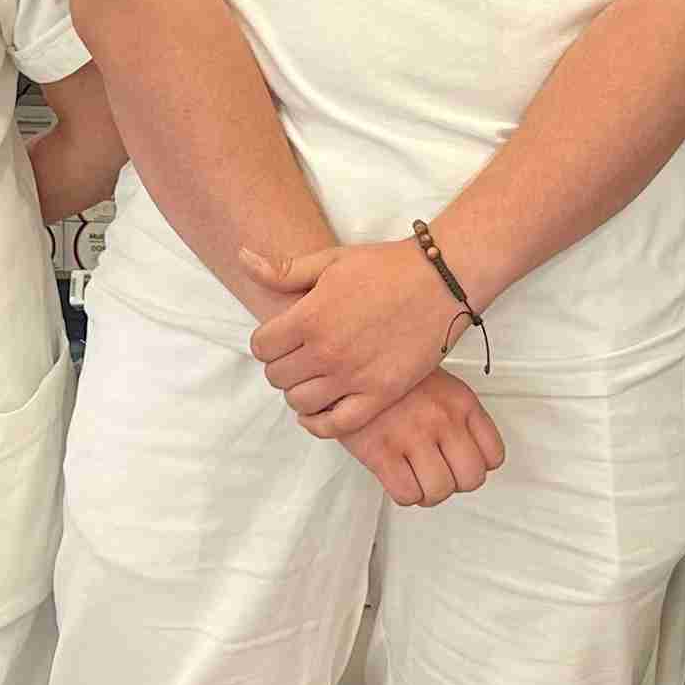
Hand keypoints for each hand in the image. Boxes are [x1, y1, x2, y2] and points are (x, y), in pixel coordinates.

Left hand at [240, 239, 465, 437]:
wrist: (441, 281)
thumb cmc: (386, 267)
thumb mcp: (330, 260)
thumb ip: (283, 270)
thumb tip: (243, 259)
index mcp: (309, 317)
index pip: (261, 347)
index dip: (266, 343)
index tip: (280, 340)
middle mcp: (326, 351)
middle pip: (277, 377)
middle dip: (282, 368)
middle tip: (297, 359)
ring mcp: (352, 376)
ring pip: (301, 403)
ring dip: (300, 393)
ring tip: (312, 380)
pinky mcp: (380, 394)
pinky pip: (336, 425)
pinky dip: (320, 424)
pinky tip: (321, 411)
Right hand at [329, 369, 505, 509]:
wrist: (347, 364)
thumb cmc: (392, 376)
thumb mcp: (439, 383)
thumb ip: (458, 415)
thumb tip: (469, 450)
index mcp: (461, 402)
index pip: (493, 455)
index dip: (477, 465)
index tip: (462, 462)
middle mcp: (443, 420)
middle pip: (471, 479)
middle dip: (454, 483)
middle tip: (438, 474)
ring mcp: (412, 436)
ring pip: (439, 491)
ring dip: (428, 492)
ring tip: (416, 478)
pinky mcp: (381, 451)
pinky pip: (407, 495)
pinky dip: (405, 494)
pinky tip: (397, 477)